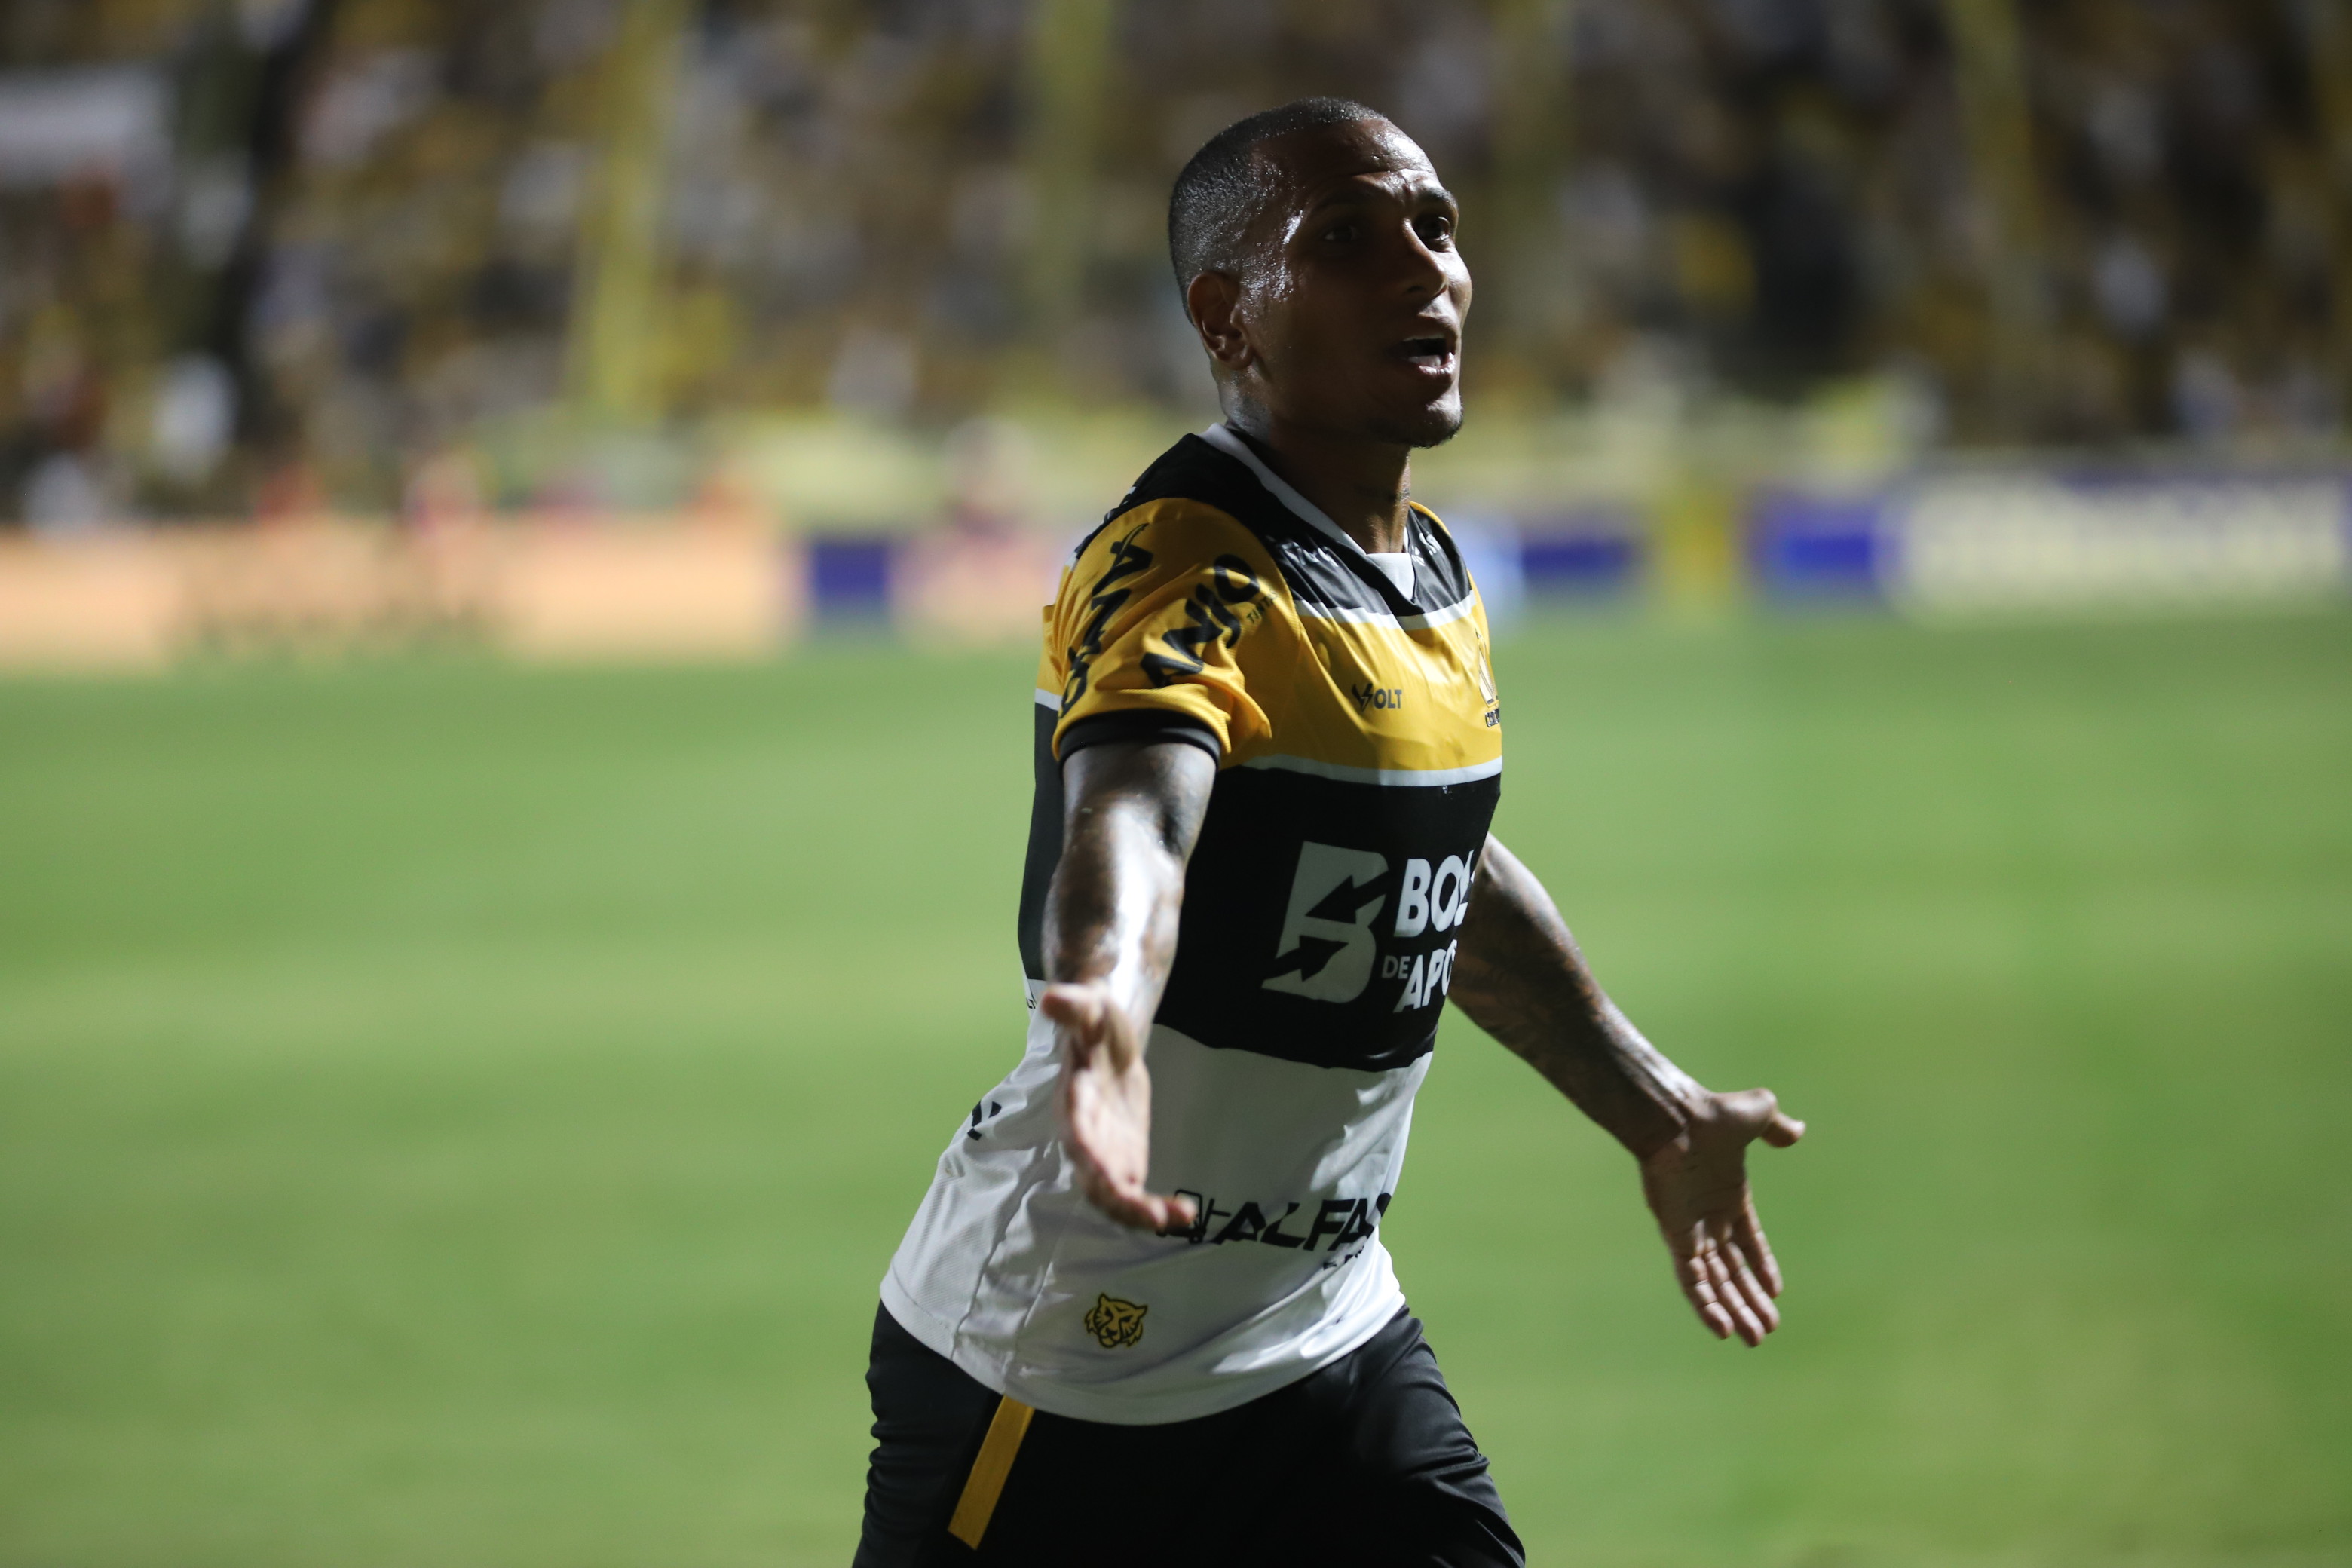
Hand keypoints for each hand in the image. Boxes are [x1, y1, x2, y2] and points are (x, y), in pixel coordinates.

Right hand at [1042, 981, 1198, 1233]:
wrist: (1106, 1040)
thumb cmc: (1096, 1023)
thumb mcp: (1090, 1008)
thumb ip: (1073, 1007)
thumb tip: (1050, 998)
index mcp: (1074, 1104)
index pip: (1078, 1134)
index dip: (1089, 1157)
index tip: (1106, 1177)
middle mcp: (1083, 1137)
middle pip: (1092, 1178)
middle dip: (1117, 1199)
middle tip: (1148, 1215)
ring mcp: (1103, 1155)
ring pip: (1113, 1197)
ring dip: (1139, 1214)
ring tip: (1177, 1218)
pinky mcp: (1124, 1162)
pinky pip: (1135, 1195)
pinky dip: (1156, 1209)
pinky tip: (1186, 1215)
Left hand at [1639, 1088, 1804, 1346]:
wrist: (1675, 1115)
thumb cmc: (1713, 1113)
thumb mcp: (1756, 1114)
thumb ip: (1775, 1127)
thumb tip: (1798, 1131)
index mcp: (1730, 1197)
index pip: (1749, 1242)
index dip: (1762, 1266)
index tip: (1776, 1293)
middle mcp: (1709, 1218)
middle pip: (1733, 1270)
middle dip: (1750, 1301)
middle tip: (1767, 1331)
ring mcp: (1691, 1229)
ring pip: (1715, 1282)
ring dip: (1732, 1310)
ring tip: (1752, 1339)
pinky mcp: (1675, 1236)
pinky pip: (1691, 1278)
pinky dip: (1705, 1303)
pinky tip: (1719, 1328)